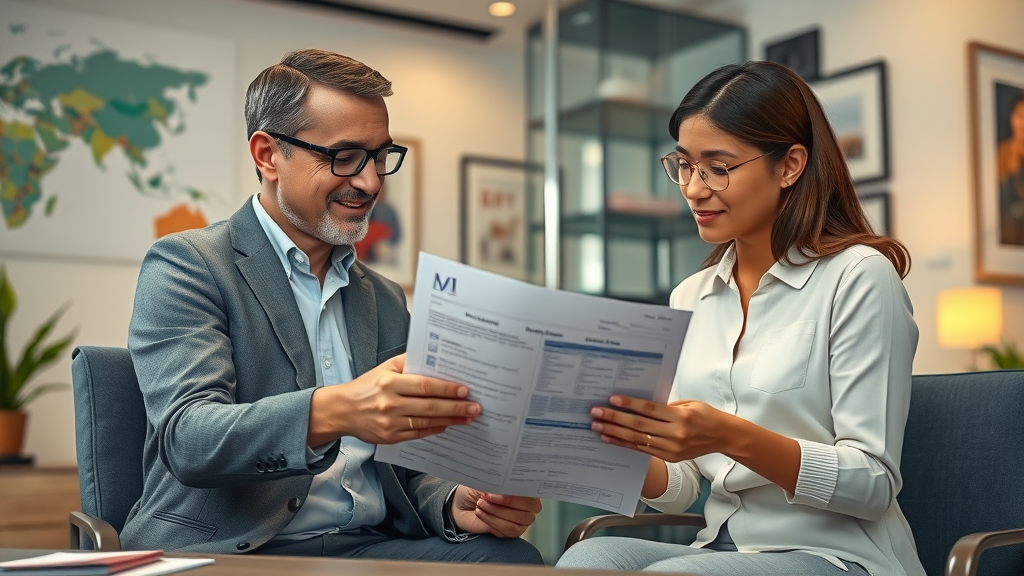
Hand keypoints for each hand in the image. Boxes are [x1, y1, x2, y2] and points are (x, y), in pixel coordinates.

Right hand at [308, 354, 479, 445]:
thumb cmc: (366, 386)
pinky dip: (434, 429)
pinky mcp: (389, 437)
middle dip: (455, 407)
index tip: (465, 390)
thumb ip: (408, 363)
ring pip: (426, 422)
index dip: (447, 389)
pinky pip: (417, 434)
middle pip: (429, 406)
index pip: (424, 386)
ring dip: (450, 420)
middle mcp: (390, 403)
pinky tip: (447, 425)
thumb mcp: (384, 368)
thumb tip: (435, 359)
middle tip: (475, 407)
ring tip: (467, 418)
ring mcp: (390, 422)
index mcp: (389, 382)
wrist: (342, 410)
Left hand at [450, 486, 540, 537]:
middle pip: (526, 512)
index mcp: (526, 491)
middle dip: (504, 505)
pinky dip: (490, 522)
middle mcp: (527, 508)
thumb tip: (500, 487)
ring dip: (494, 514)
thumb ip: (496, 484)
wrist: (463, 505)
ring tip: (480, 505)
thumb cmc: (477, 490)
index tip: (496, 491)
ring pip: (513, 524)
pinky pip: (504, 532)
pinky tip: (480, 513)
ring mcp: (520, 523)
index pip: (532, 496)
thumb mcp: (484, 482)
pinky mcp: (509, 533)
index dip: (516, 496)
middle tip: (486, 498)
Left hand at [590, 396, 731, 462]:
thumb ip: (665, 406)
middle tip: (596, 414)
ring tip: (597, 427)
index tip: (612, 400)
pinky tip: (610, 439)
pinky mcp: (670, 457)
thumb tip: (639, 404)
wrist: (723, 436)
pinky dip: (625, 444)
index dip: (630, 404)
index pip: (650, 409)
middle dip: (615, 419)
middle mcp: (676, 434)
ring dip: (614, 433)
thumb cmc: (706, 415)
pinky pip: (642, 450)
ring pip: (637, 439)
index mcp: (681, 416)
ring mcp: (672, 448)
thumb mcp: (689, 403)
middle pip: (639, 425)